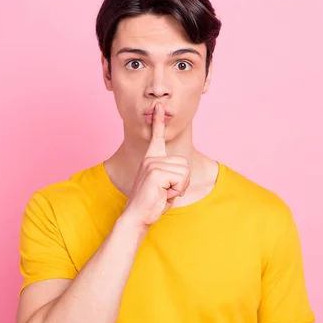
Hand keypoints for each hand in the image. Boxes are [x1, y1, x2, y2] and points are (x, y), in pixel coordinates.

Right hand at [123, 103, 189, 226]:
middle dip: (182, 182)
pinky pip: (181, 179)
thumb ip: (173, 174)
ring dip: (180, 187)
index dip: (158, 121)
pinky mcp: (156, 172)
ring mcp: (152, 164)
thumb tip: (184, 169)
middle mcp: (151, 158)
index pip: (157, 137)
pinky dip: (177, 191)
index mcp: (151, 159)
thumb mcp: (165, 185)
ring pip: (185, 171)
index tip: (160, 106)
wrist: (137, 216)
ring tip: (164, 193)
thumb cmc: (152, 203)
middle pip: (185, 163)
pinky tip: (163, 195)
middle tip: (167, 191)